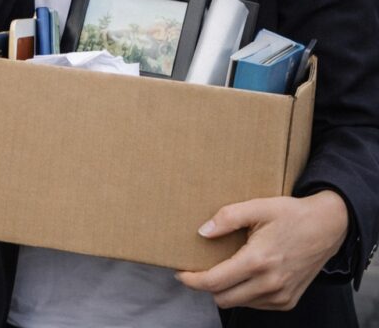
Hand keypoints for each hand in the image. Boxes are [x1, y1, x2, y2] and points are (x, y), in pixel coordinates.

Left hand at [176, 191, 348, 310]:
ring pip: (239, 303)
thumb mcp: (258, 206)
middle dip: (206, 286)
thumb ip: (227, 217)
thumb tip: (202, 232)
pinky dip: (244, 294)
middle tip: (200, 269)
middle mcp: (270, 283)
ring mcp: (281, 295)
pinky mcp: (288, 300)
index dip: (192, 280)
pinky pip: (256, 304)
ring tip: (225, 268)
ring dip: (226, 290)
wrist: (329, 226)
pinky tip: (245, 275)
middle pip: (222, 298)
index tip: (180, 273)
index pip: (214, 282)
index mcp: (259, 261)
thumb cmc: (292, 214)